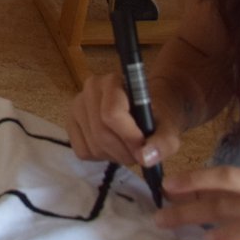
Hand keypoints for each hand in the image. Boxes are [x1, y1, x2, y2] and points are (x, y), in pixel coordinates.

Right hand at [68, 71, 184, 170]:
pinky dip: (100, 157)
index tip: (143, 148)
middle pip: (101, 132)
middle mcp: (89, 89)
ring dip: (114, 156)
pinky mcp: (70, 124)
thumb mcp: (168, 128)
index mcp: (112, 82)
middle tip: (138, 155)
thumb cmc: (156, 117)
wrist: (145, 112)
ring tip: (127, 150)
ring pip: (93, 145)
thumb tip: (145, 158)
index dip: (129, 137)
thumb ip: (162, 142)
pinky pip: (83, 151)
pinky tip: (111, 148)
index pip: (112, 114)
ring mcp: (76, 106)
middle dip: (123, 152)